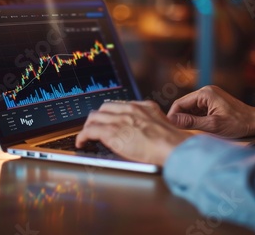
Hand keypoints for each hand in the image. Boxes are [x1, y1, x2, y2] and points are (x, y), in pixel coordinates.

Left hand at [76, 101, 192, 165]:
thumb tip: (147, 133)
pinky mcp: (111, 132)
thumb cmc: (173, 143)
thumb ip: (152, 124)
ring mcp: (120, 119)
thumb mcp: (164, 126)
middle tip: (95, 127)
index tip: (109, 119)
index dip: (111, 113)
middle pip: (105, 108)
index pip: (120, 105)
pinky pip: (89, 131)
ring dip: (89, 126)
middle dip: (98, 118)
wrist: (172, 147)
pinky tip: (81, 143)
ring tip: (87, 136)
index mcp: (144, 107)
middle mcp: (130, 109)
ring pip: (95, 117)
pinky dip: (82, 137)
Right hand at [167, 85, 254, 138]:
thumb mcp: (213, 125)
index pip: (179, 103)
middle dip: (180, 118)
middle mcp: (206, 91)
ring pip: (190, 108)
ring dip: (188, 119)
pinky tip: (198, 129)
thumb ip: (191, 122)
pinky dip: (195, 119)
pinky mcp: (213, 102)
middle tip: (177, 133)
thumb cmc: (238, 123)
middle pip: (184, 105)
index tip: (169, 129)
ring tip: (188, 132)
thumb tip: (172, 120)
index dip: (172, 117)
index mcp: (205, 93)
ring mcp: (210, 96)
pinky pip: (198, 110)